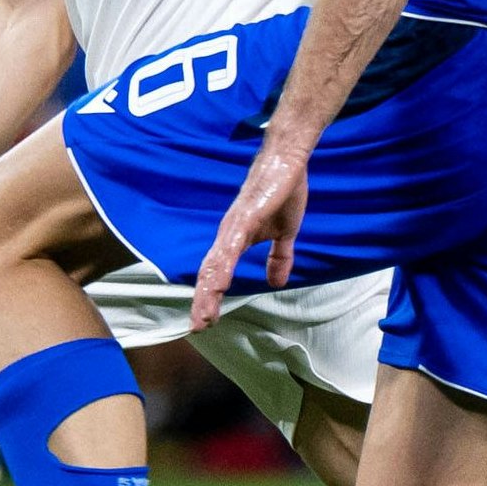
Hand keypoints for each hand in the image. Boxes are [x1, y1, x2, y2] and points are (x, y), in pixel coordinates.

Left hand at [191, 136, 312, 328]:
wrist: (288, 158)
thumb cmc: (284, 190)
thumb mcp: (286, 232)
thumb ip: (279, 257)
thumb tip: (276, 283)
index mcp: (236, 238)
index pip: (219, 273)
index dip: (210, 296)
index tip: (206, 321)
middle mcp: (228, 234)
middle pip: (210, 273)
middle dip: (203, 301)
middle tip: (198, 327)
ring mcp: (235, 226)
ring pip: (216, 264)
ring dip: (208, 292)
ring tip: (204, 316)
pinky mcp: (246, 217)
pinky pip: (230, 247)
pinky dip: (222, 267)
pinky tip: (218, 284)